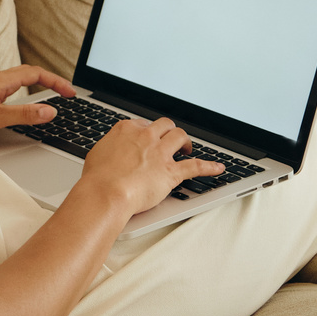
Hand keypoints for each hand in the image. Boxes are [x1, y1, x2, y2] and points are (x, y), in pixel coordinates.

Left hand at [0, 67, 77, 140]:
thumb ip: (25, 115)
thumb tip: (50, 111)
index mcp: (2, 80)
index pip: (37, 73)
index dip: (57, 81)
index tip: (71, 92)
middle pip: (29, 74)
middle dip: (50, 81)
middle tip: (65, 93)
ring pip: (18, 83)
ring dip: (36, 87)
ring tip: (49, 98)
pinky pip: (9, 92)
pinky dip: (22, 96)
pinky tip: (20, 107)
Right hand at [79, 116, 223, 217]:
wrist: (106, 192)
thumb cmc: (98, 178)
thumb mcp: (98, 154)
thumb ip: (110, 149)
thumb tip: (111, 153)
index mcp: (126, 129)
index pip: (142, 123)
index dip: (147, 132)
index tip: (148, 139)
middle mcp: (145, 136)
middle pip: (164, 125)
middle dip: (169, 131)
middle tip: (170, 140)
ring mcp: (160, 152)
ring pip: (180, 136)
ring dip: (185, 141)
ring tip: (186, 148)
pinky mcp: (171, 171)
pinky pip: (196, 166)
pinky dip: (209, 166)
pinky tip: (218, 167)